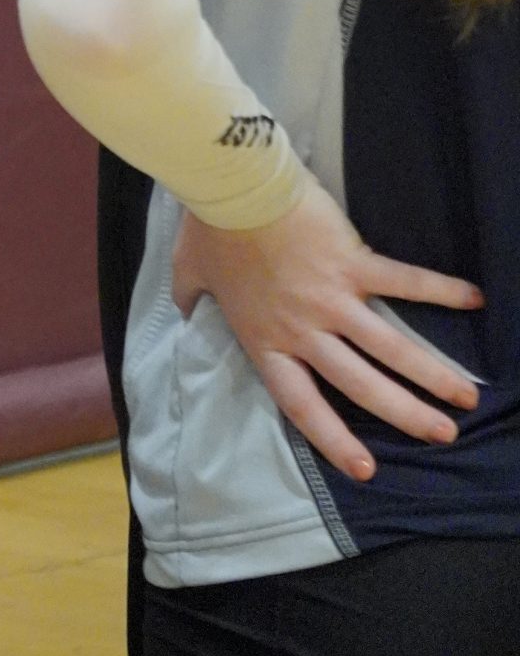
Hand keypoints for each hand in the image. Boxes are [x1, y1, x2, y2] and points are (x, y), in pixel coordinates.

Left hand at [172, 177, 483, 482]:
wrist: (231, 185)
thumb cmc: (209, 228)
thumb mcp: (189, 274)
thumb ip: (190, 299)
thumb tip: (183, 305)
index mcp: (267, 342)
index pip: (303, 406)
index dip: (335, 440)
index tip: (365, 469)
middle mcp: (304, 331)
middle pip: (362, 387)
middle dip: (406, 415)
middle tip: (442, 434)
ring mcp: (332, 300)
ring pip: (391, 350)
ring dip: (432, 375)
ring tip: (465, 396)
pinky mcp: (353, 263)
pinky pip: (404, 283)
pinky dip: (440, 291)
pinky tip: (473, 299)